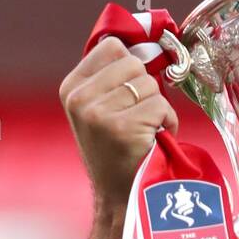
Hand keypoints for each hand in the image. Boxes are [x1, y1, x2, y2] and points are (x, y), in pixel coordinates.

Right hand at [59, 36, 178, 211]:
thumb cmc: (117, 152)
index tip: (132, 89)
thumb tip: (148, 41)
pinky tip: (154, 140)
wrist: (118, 198)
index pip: (112, 47)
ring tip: (145, 131)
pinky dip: (167, 122)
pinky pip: (161, 106)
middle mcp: (80, 99)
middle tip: (139, 116)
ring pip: (150, 85)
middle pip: (134, 63)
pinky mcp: (122, 128)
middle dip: (146, 89)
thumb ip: (112, 77)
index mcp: (71, 88)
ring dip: (158, 108)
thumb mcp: (99, 109)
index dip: (131, 65)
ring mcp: (99, 114)